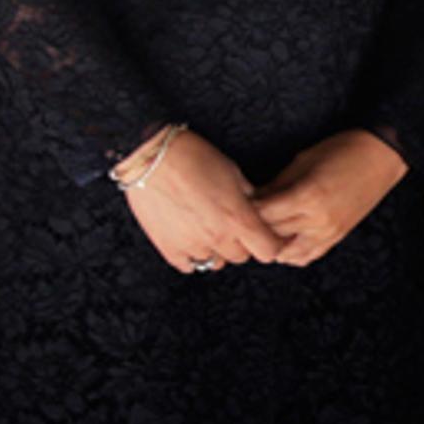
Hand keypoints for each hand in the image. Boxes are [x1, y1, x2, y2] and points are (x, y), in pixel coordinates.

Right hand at [117, 128, 287, 275]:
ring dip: (217, 249)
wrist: (151, 157)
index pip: (270, 251)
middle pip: (242, 257)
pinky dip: (193, 255)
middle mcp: (218, 238)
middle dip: (242, 243)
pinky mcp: (169, 249)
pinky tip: (190, 237)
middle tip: (232, 224)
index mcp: (239, 219)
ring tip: (207, 227)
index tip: (266, 235)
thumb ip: (249, 197)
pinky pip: (189, 265)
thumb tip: (257, 209)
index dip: (271, 243)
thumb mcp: (233, 172)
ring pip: (216, 262)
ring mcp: (192, 246)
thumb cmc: (194, 157)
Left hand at [251, 131, 410, 267]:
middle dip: (253, 227)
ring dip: (270, 244)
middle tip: (239, 220)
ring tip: (260, 231)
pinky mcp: (336, 237)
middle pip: (271, 234)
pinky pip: (306, 256)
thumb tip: (250, 200)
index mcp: (307, 197)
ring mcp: (329, 232)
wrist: (380, 156)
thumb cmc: (341, 151)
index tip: (233, 206)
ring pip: (286, 253)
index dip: (244, 211)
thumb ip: (275, 186)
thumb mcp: (301, 162)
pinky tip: (281, 241)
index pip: (262, 215)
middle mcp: (317, 220)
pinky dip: (290, 253)